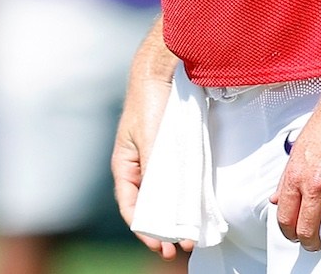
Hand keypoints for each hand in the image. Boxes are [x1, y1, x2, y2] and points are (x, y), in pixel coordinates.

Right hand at [114, 66, 186, 259]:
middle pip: (148, 207)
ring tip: (189, 238)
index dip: (143, 229)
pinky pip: (179, 183)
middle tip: (177, 249)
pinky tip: (195, 213)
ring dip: (175, 219)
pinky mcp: (176, 155)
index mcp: (125, 165)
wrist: (165, 72)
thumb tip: (161, 204)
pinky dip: (185, 201)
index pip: (130, 206)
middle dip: (161, 230)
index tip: (159, 245)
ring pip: (165, 198)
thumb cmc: (150, 103)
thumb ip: (154, 170)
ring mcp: (158, 162)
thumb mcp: (151, 139)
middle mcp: (140, 167)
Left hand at [272, 94, 320, 250]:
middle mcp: (316, 181)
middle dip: (311, 242)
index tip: (295, 236)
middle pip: (308, 228)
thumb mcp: (299, 149)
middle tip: (315, 244)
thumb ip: (287, 177)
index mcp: (296, 174)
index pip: (285, 216)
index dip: (289, 232)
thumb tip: (276, 198)